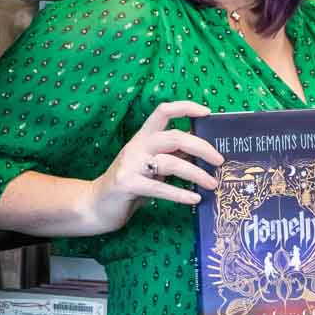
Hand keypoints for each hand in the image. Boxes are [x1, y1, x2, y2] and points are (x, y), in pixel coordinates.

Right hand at [87, 101, 225, 234]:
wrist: (95, 206)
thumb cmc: (128, 185)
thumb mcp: (151, 167)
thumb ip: (171, 157)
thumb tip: (201, 154)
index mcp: (143, 137)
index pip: (163, 111)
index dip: (186, 108)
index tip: (207, 112)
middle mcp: (137, 146)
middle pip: (175, 136)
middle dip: (202, 147)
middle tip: (219, 160)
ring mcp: (131, 165)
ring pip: (171, 162)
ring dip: (196, 174)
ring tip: (212, 184)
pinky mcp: (127, 184)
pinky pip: (160, 188)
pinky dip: (180, 194)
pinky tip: (194, 199)